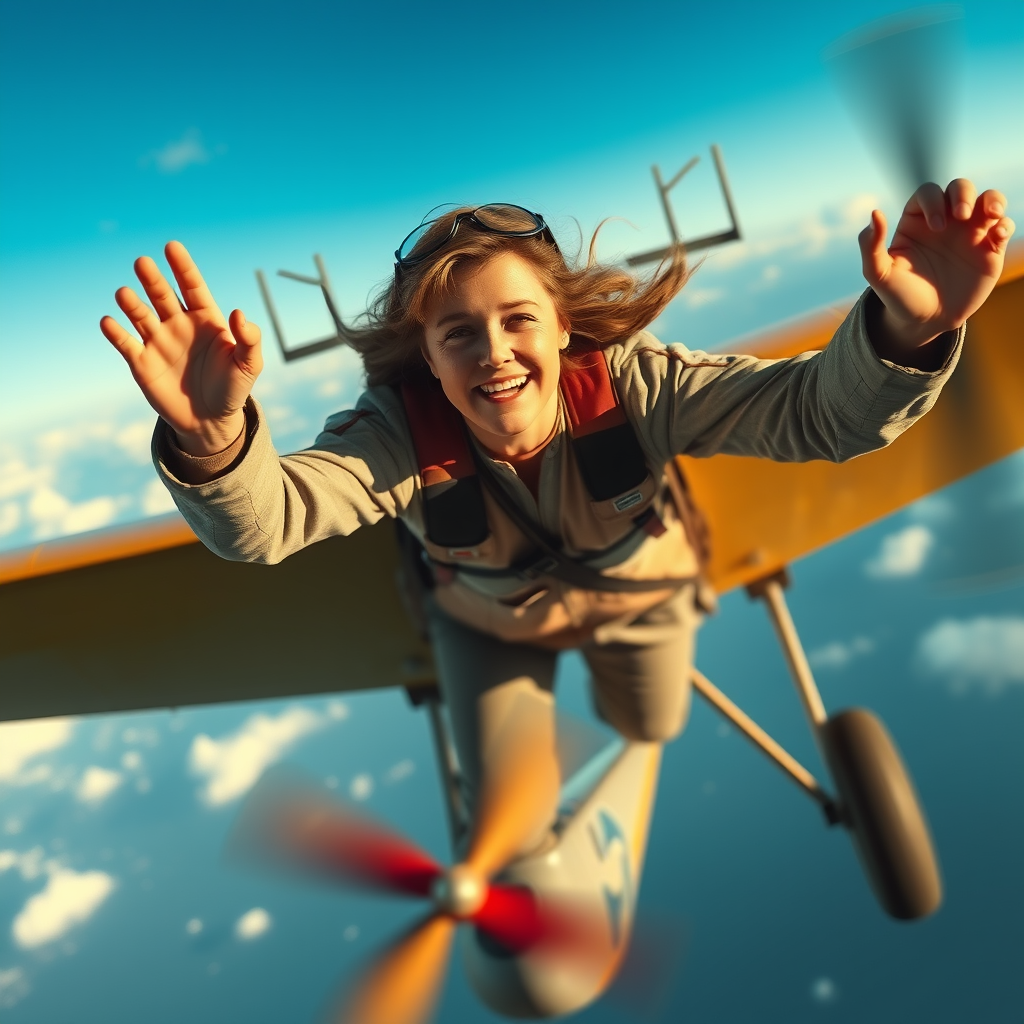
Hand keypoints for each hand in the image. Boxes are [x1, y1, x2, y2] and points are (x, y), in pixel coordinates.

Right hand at [100, 241, 262, 455]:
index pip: (192, 286)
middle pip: (162, 295)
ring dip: (131, 304)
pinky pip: (126, 344)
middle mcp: (178, 324)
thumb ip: (249, 340)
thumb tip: (239, 313)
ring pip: (141, 315)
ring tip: (124, 293)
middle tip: (143, 262)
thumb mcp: (249, 366)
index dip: (182, 268)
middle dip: (152, 280)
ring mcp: (158, 341)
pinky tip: (109, 322)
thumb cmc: (233, 389)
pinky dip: (116, 333)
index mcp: (206, 319)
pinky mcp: (142, 362)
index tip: (171, 247)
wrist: (210, 420)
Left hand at [858, 179, 1014, 361]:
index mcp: (917, 221)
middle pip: (959, 188)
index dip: (933, 201)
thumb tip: (875, 214)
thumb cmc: (900, 296)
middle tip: (961, 215)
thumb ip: (872, 246)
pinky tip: (998, 236)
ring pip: (987, 199)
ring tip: (992, 213)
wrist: (926, 321)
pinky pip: (1003, 225)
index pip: (928, 193)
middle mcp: (945, 220)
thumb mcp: (880, 275)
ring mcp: (969, 233)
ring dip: (993, 199)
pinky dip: (1005, 224)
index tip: (936, 226)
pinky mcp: (990, 248)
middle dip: (963, 194)